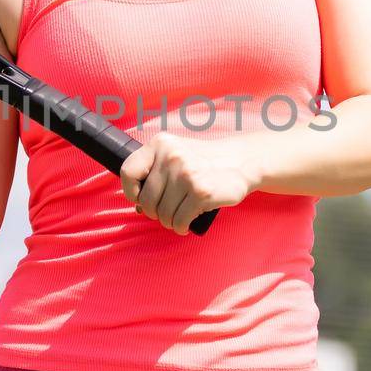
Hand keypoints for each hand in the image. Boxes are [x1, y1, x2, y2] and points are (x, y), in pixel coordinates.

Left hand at [119, 131, 259, 234]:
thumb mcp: (176, 153)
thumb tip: (138, 206)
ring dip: (169, 222)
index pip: (128, 172)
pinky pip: (179, 221)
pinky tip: (186, 224)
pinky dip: (181, 227)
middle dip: (155, 213)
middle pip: (146, 200)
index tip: (141, 198)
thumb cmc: (204, 162)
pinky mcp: (201, 193)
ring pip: (163, 214)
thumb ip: (155, 171)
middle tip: (167, 212)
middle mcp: (172, 157)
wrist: (241, 161)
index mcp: (160, 144)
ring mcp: (187, 174)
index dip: (131, 191)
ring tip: (179, 216)